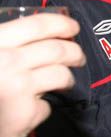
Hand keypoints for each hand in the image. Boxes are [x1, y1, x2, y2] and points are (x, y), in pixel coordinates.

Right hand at [0, 12, 84, 136]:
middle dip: (75, 52)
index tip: (73, 28)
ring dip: (67, 79)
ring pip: (61, 74)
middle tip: (78, 57)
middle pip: (57, 49)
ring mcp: (17, 86)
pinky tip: (30, 109)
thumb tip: (46, 31)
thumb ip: (8, 44)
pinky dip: (43, 106)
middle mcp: (5, 61)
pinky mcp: (26, 112)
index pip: (38, 24)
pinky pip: (48, 104)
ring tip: (64, 82)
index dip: (62, 24)